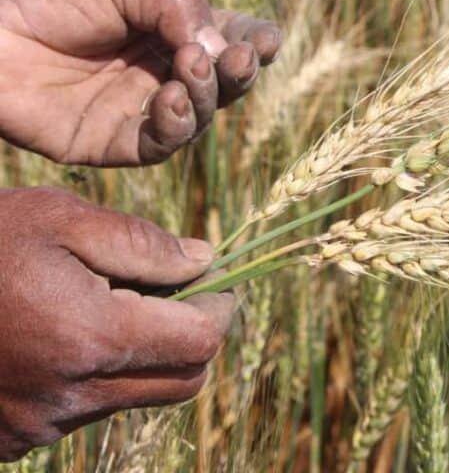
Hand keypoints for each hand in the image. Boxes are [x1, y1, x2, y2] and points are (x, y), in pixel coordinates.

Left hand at [0, 0, 280, 166]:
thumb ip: (177, 6)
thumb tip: (218, 45)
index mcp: (172, 28)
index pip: (229, 39)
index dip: (254, 43)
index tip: (265, 40)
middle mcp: (164, 71)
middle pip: (224, 83)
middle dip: (239, 71)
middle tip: (237, 57)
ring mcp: (142, 109)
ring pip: (201, 116)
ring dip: (206, 95)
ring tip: (190, 69)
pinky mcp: (114, 142)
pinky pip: (161, 144)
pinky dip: (175, 125)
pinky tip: (169, 99)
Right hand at [0, 187, 233, 460]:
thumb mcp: (57, 219)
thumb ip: (140, 244)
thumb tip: (203, 262)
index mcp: (91, 340)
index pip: (199, 343)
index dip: (219, 309)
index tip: (215, 283)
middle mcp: (71, 397)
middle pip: (180, 381)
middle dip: (192, 338)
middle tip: (176, 295)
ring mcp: (39, 426)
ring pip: (135, 397)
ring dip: (142, 356)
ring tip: (105, 306)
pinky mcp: (13, 439)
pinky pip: (84, 412)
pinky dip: (95, 377)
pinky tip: (61, 335)